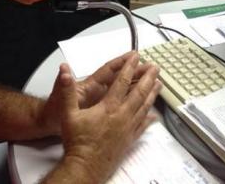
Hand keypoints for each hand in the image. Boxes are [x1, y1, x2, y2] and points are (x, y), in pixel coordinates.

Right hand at [49, 52, 160, 182]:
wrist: (84, 167)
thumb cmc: (77, 142)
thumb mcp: (68, 114)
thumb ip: (67, 91)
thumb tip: (64, 72)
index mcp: (108, 107)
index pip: (122, 82)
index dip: (129, 67)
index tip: (136, 57)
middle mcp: (122, 116)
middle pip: (139, 92)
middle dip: (148, 78)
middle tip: (155, 67)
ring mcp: (128, 128)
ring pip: (144, 107)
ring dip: (152, 94)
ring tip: (159, 84)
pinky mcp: (129, 140)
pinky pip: (143, 126)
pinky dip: (150, 119)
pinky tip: (155, 116)